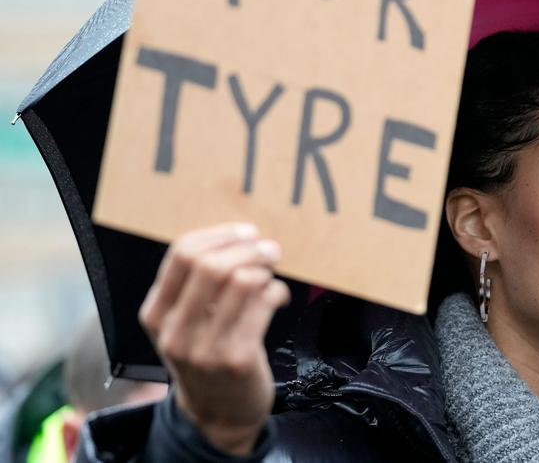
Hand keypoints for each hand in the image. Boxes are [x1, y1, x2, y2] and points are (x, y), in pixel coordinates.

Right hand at [138, 223, 289, 454]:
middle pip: (210, 264)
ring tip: (271, 274)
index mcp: (155, 314)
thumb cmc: (207, 354)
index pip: (180, 254)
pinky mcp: (236, 358)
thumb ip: (194, 286)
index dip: (219, 234)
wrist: (218, 412)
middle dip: (248, 247)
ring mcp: (204, 347)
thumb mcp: (185, 322)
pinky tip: (278, 298)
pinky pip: (263, 303)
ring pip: (241, 280)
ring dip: (265, 268)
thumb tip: (235, 235)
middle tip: (270, 248)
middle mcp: (174, 330)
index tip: (245, 231)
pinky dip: (277, 291)